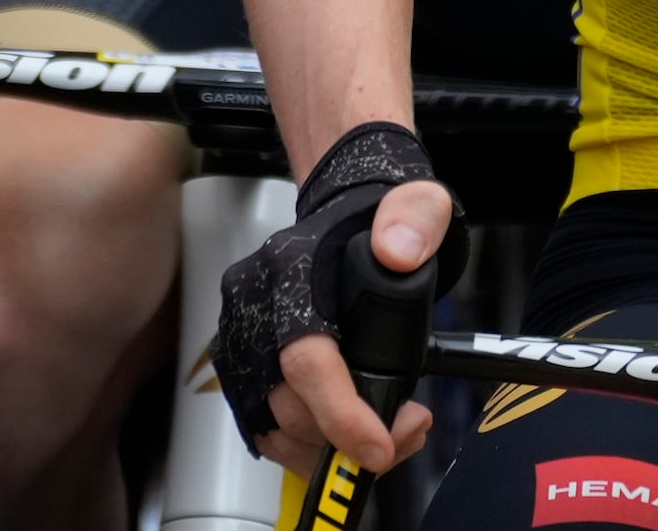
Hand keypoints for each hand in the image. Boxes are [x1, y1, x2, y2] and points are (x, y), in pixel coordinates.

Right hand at [213, 122, 453, 479]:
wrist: (344, 216)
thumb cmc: (376, 221)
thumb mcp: (416, 206)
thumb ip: (415, 219)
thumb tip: (399, 252)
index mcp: (290, 269)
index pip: (304, 357)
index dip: (341, 414)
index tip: (381, 447)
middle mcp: (252, 306)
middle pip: (291, 406)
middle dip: (354, 436)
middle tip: (410, 425)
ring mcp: (241, 340)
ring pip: (276, 429)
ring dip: (334, 450)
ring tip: (390, 431)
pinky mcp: (243, 367)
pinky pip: (267, 430)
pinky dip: (310, 448)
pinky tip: (351, 435)